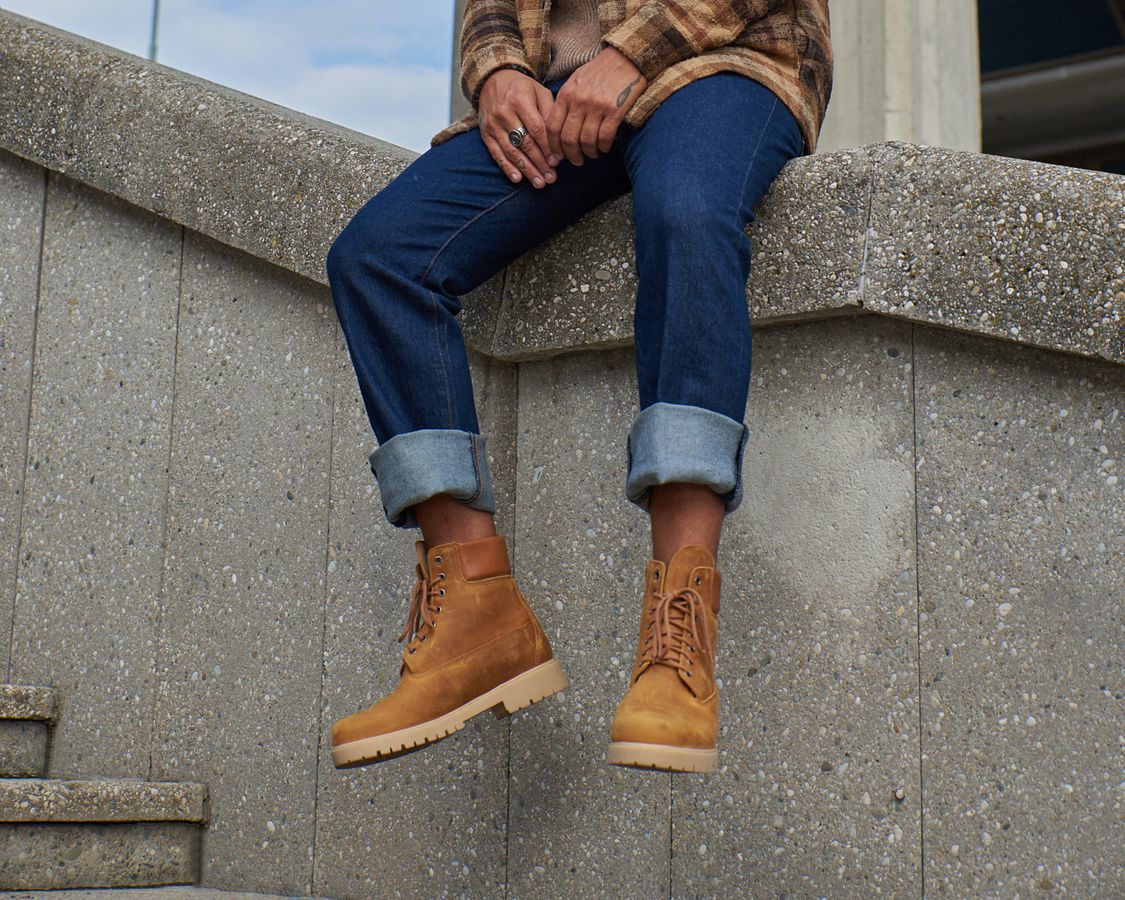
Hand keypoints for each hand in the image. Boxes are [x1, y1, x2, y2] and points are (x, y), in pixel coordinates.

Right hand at [478, 69, 557, 188]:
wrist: (491, 80)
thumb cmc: (521, 88)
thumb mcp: (538, 91)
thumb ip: (549, 111)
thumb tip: (560, 137)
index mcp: (520, 100)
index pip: (537, 129)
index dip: (547, 147)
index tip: (558, 162)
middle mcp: (504, 113)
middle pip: (525, 143)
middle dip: (540, 163)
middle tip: (551, 178)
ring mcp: (493, 125)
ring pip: (512, 152)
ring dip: (527, 170)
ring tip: (540, 183)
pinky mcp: (486, 134)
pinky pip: (496, 154)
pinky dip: (507, 167)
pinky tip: (518, 179)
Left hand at [545, 46, 646, 165]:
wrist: (626, 57)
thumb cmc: (600, 70)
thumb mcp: (576, 80)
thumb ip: (566, 101)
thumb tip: (558, 127)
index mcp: (566, 94)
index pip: (552, 127)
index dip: (553, 146)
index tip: (558, 155)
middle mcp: (579, 101)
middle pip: (568, 138)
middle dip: (571, 155)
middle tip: (576, 161)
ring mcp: (597, 106)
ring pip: (586, 141)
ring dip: (589, 153)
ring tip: (592, 154)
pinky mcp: (614, 110)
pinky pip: (605, 137)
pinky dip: (604, 147)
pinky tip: (605, 147)